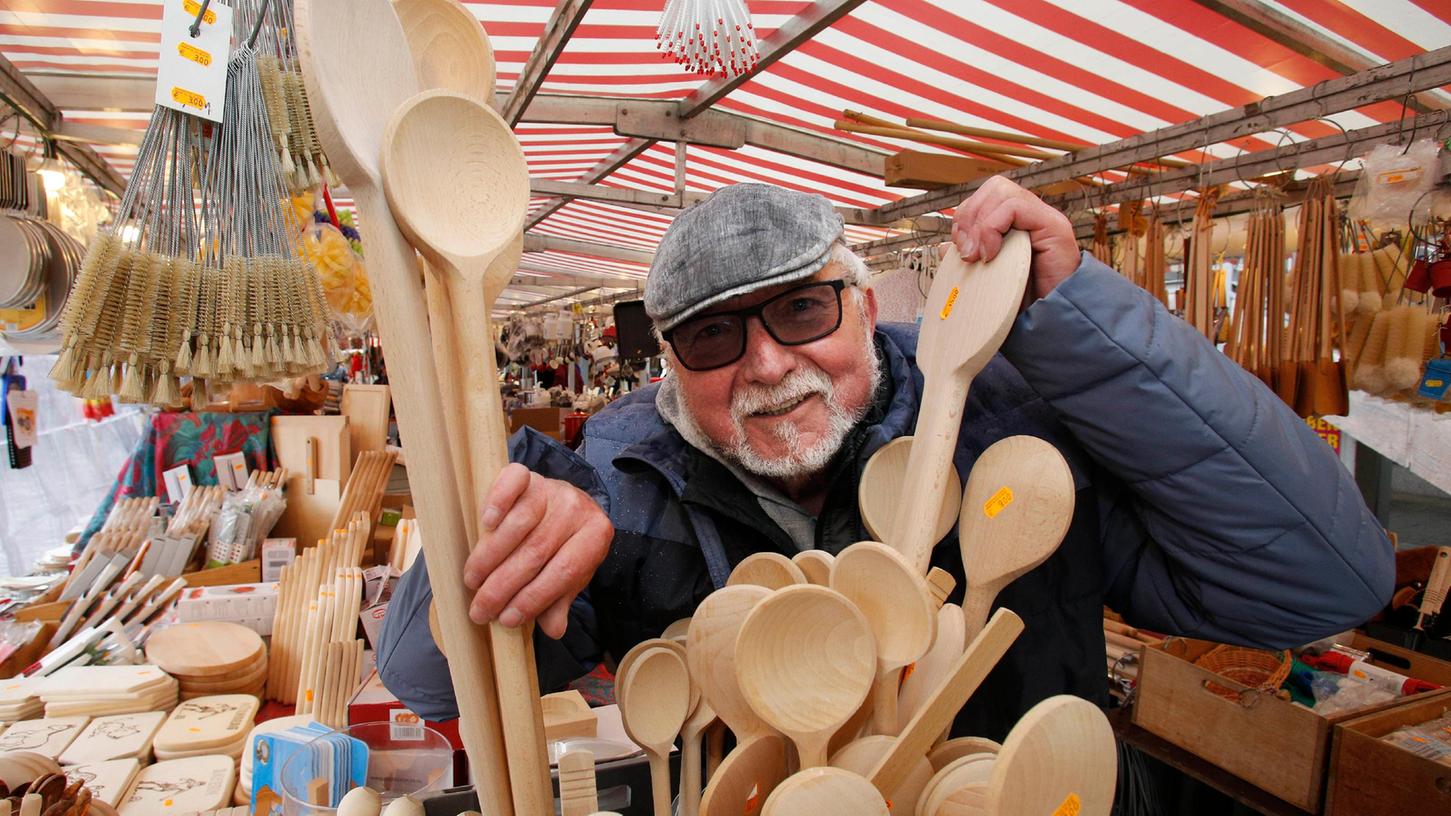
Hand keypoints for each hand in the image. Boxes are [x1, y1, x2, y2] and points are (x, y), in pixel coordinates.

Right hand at [462, 463, 612, 638]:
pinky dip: (497, 502)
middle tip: (480, 609)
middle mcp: (577, 508)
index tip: (506, 620)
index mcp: (596, 535)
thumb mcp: (570, 575)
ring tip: (472, 581)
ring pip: (520, 524)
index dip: (533, 599)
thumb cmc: (565, 545)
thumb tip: (553, 630)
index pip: (564, 573)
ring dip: (490, 557)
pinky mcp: (529, 475)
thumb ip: (560, 601)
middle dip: (503, 587)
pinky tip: (485, 524)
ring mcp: (552, 488)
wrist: (566, 502)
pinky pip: (513, 483)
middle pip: (537, 551)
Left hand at [950, 176, 1080, 300]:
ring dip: (980, 223)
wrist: (1052, 322)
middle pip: (993, 187)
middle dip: (969, 216)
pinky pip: (1015, 206)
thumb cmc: (1024, 302)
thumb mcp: (987, 278)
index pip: (985, 197)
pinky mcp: (1053, 226)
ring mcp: (1043, 218)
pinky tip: (991, 253)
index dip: (965, 217)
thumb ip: (968, 260)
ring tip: (979, 254)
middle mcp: (1031, 216)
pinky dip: (993, 228)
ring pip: (1001, 191)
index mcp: (1016, 224)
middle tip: (966, 252)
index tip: (959, 249)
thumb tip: (942, 248)